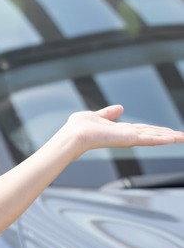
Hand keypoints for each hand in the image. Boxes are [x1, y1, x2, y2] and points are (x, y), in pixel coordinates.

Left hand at [63, 104, 183, 156]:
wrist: (75, 135)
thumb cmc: (79, 127)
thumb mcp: (97, 115)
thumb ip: (109, 113)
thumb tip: (120, 107)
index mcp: (119, 130)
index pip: (142, 129)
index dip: (155, 129)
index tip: (167, 130)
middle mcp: (126, 135)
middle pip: (152, 134)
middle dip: (167, 135)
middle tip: (182, 136)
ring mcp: (129, 138)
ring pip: (155, 137)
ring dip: (171, 137)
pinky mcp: (130, 140)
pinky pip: (152, 139)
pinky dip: (166, 139)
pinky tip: (177, 138)